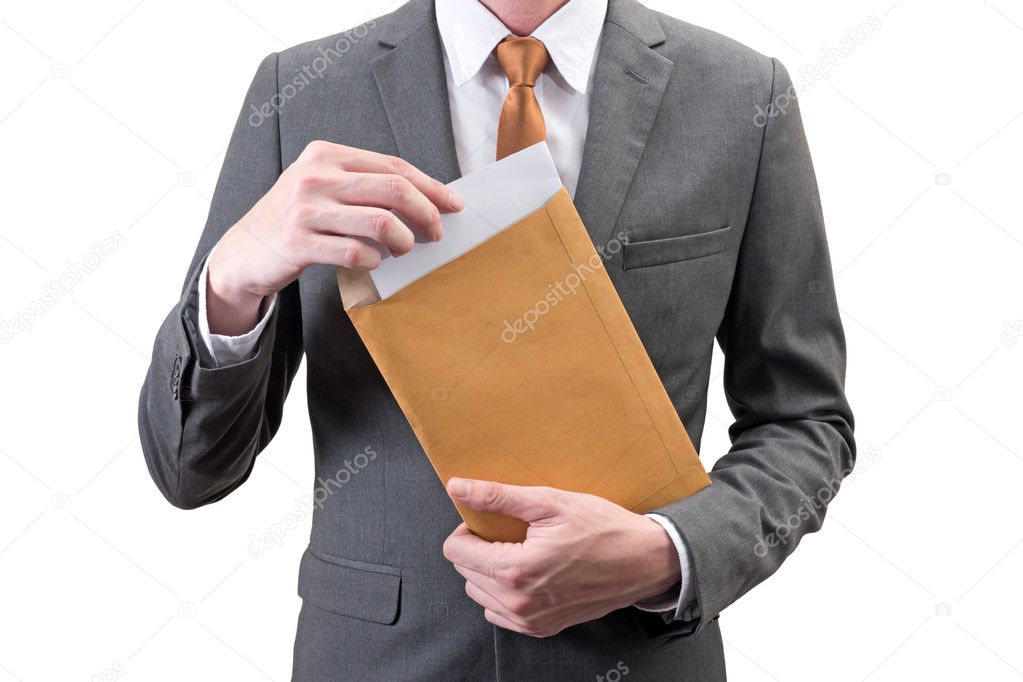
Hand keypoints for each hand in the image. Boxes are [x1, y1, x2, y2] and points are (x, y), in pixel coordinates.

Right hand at [206, 140, 463, 333]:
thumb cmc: (294, 220)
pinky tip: (374, 261)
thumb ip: (363, 186)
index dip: (431, 187)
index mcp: (326, 154)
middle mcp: (316, 176)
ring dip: (404, 241)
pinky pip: (356, 252)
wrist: (244, 252)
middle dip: (427, 214)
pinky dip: (375, 260)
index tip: (454, 205)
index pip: (394, 166)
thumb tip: (426, 199)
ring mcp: (306, 208)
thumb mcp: (322, 188)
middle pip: (395, 189)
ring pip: (381, 221)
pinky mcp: (299, 242)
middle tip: (436, 234)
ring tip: (403, 250)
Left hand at [442, 478, 680, 637]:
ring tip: (522, 552)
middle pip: (464, 572)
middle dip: (480, 548)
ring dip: (489, 571)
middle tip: (513, 533)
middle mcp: (518, 603)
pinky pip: (499, 613)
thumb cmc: (602, 528)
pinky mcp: (541, 628)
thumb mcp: (549, 502)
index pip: (455, 551)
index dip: (468, 528)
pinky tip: (529, 574)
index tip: (492, 521)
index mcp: (514, 570)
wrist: (643, 561)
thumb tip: (457, 488)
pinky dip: (504, 593)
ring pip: (479, 593)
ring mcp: (529, 621)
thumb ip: (497, 497)